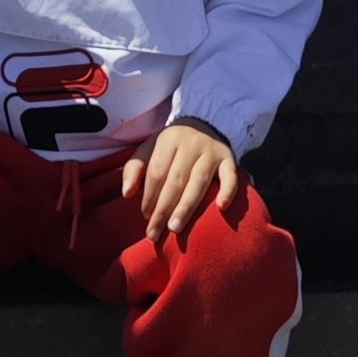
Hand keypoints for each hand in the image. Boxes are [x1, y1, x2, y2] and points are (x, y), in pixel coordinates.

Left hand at [131, 118, 240, 242]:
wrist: (204, 123)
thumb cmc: (171, 146)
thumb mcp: (150, 149)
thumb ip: (134, 168)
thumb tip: (126, 193)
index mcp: (168, 139)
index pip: (157, 172)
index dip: (149, 196)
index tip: (145, 217)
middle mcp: (191, 143)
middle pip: (176, 179)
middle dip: (164, 208)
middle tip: (155, 233)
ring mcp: (211, 150)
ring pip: (199, 181)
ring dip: (186, 207)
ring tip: (175, 228)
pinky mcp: (229, 158)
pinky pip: (230, 175)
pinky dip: (228, 191)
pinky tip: (221, 207)